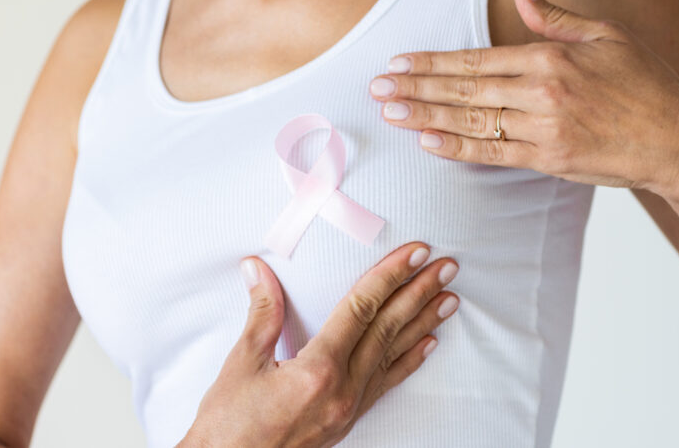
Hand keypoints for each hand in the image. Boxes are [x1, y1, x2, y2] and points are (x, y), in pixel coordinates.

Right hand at [179, 242, 459, 447]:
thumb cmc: (229, 425)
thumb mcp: (241, 362)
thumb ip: (261, 311)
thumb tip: (258, 268)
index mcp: (317, 370)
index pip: (361, 309)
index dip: (389, 276)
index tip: (413, 253)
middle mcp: (342, 390)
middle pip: (387, 329)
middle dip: (419, 293)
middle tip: (446, 267)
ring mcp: (348, 408)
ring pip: (393, 356)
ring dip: (423, 323)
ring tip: (448, 299)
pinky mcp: (346, 420)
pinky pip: (385, 384)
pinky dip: (408, 361)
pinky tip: (427, 344)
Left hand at [368, 0, 678, 200]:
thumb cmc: (647, 83)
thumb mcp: (607, 35)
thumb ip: (556, 15)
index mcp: (551, 57)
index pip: (476, 59)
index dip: (433, 62)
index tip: (399, 62)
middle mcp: (542, 92)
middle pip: (464, 90)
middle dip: (415, 88)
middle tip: (376, 88)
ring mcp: (545, 128)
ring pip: (472, 121)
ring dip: (426, 117)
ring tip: (390, 112)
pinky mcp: (551, 159)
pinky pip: (495, 154)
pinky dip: (459, 149)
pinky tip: (429, 143)